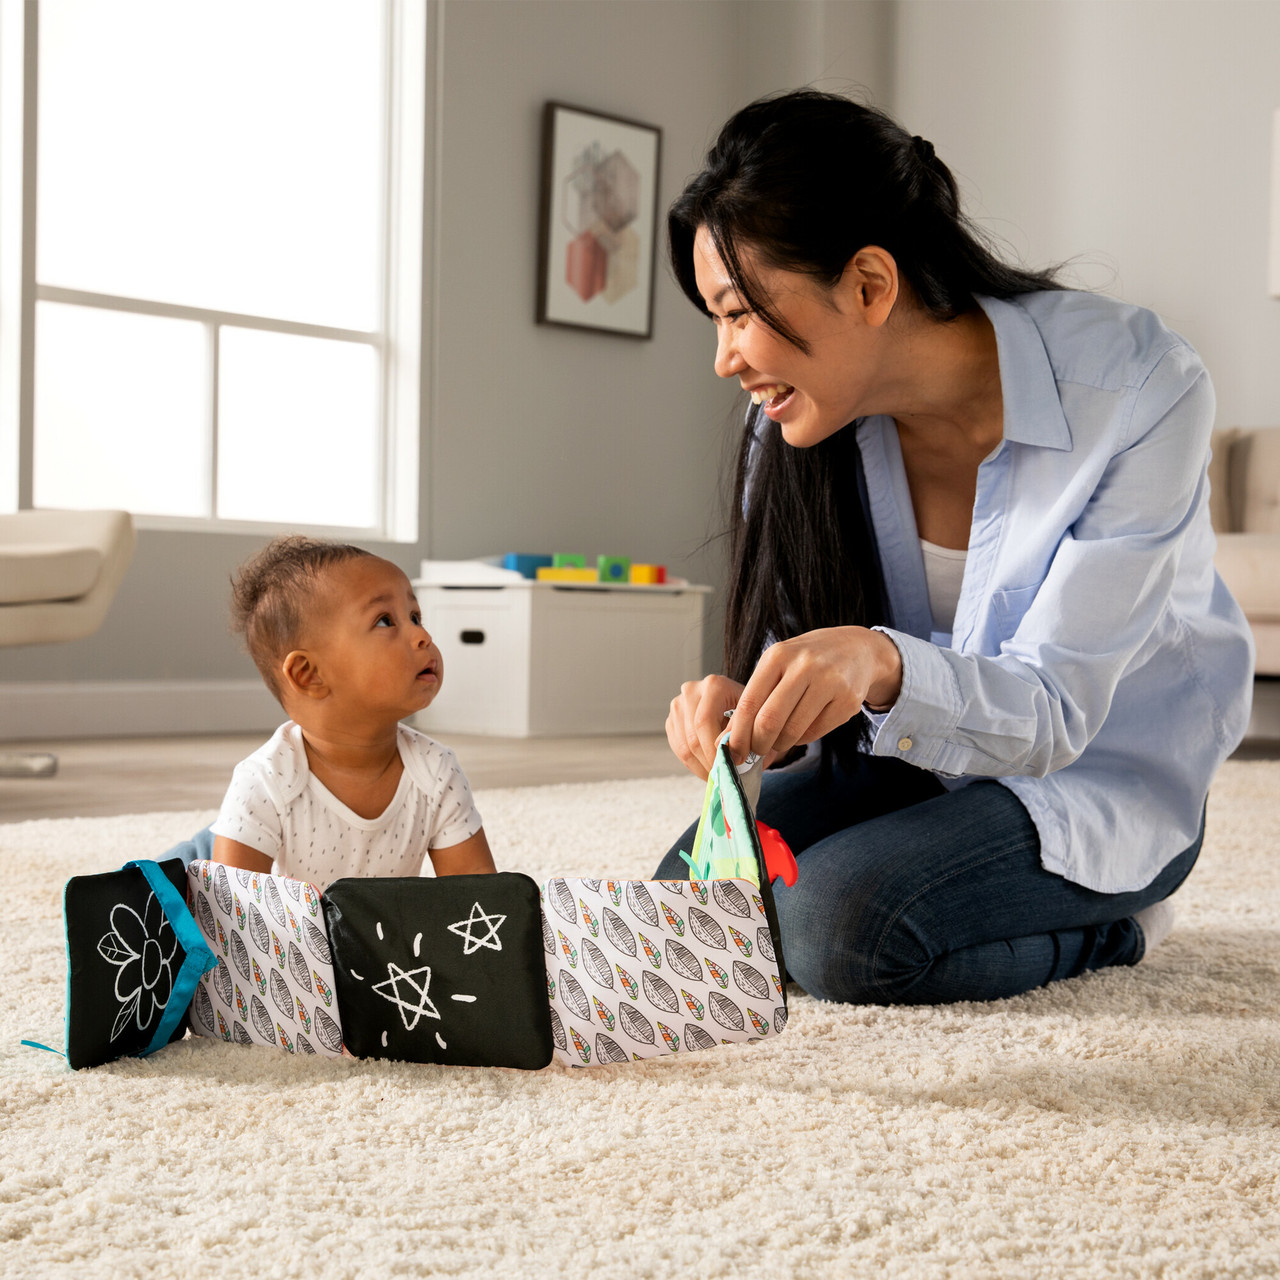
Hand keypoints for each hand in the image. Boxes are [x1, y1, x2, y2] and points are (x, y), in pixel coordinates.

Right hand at [666, 673, 745, 779]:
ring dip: (700, 766)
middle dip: (709, 761)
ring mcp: (678, 705)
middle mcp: (691, 691)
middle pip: (693, 736)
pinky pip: (678, 748)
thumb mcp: (756, 719)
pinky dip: (692, 763)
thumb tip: (731, 756)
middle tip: (723, 776)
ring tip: (717, 775)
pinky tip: (707, 768)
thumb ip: (745, 734)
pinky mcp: (672, 720)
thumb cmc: (752, 713)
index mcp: (714, 685)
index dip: (715, 750)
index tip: (729, 767)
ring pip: (683, 745)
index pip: (704, 721)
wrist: (741, 705)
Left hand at [725, 627, 901, 765]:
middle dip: (758, 744)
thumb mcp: (778, 666)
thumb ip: (755, 697)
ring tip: (778, 741)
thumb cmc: (806, 662)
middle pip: (769, 721)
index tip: (732, 752)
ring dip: (780, 745)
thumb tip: (729, 738)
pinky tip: (800, 730)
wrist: (856, 649)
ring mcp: (829, 682)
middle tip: (755, 752)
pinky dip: (801, 739)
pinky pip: (815, 733)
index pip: (749, 703)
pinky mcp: (848, 700)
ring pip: (792, 731)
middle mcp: (803, 666)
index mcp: (778, 656)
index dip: (738, 734)